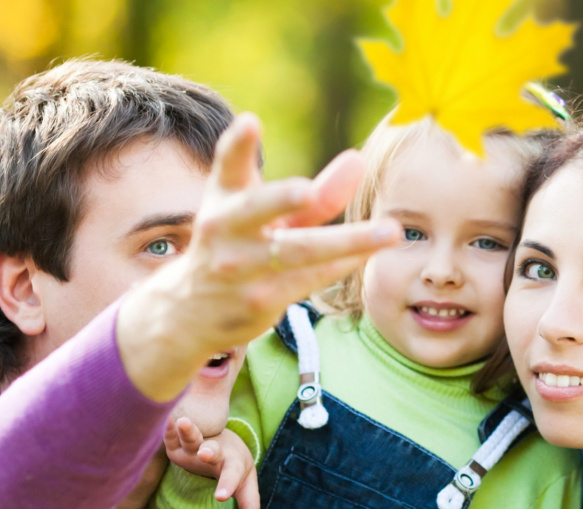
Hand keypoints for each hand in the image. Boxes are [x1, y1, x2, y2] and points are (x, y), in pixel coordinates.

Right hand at [118, 113, 400, 401]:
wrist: (191, 313)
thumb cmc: (238, 248)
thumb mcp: (266, 217)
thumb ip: (314, 193)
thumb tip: (358, 160)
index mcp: (223, 199)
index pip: (228, 166)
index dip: (238, 144)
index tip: (250, 122)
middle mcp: (225, 230)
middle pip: (258, 209)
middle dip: (283, 199)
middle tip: (309, 190)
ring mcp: (241, 268)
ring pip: (300, 251)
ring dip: (349, 241)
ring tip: (391, 230)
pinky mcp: (259, 300)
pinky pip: (310, 278)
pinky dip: (343, 264)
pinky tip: (369, 252)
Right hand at [163, 417, 261, 508]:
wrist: (223, 436)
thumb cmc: (233, 464)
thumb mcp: (245, 482)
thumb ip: (249, 502)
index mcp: (231, 463)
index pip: (231, 475)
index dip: (227, 485)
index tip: (220, 497)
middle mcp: (214, 452)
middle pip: (212, 451)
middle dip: (208, 451)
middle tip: (204, 454)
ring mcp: (195, 446)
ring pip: (192, 437)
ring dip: (188, 431)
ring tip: (184, 422)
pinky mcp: (177, 442)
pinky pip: (171, 435)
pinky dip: (168, 427)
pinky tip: (165, 419)